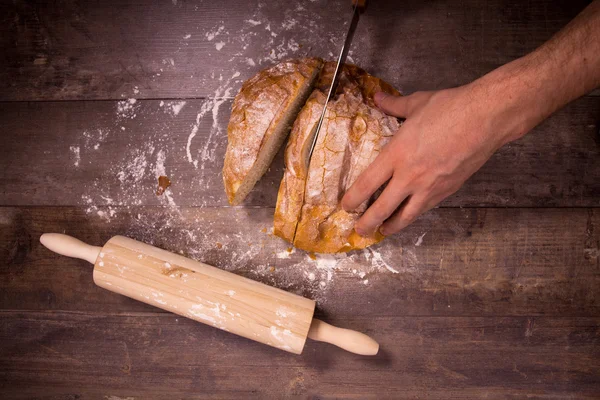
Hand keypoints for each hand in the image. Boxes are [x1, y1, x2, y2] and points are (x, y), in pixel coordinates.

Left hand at [342, 84, 513, 235]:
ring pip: (405, 216)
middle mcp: (410, 176)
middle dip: (367, 223)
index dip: (352, 199)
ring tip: (382, 230)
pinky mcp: (448, 190)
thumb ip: (393, 105)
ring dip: (391, 226)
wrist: (487, 118)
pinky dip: (413, 215)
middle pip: (382, 208)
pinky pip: (425, 208)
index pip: (367, 184)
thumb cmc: (450, 108)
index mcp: (396, 155)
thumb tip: (378, 98)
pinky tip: (409, 215)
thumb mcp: (416, 103)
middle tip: (358, 230)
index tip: (345, 206)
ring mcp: (430, 187)